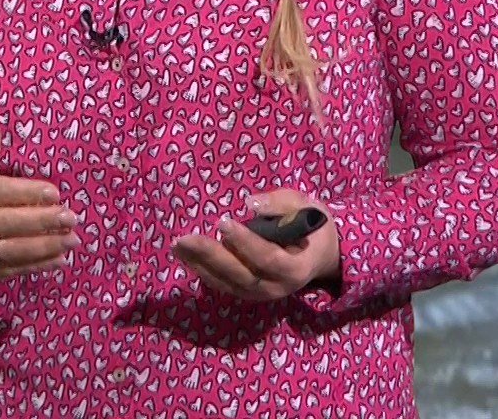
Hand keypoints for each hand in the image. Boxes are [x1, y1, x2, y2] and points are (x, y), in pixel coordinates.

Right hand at [0, 106, 80, 290]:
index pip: (6, 192)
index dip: (32, 194)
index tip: (55, 194)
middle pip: (15, 222)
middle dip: (46, 221)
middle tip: (72, 217)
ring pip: (18, 248)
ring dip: (49, 245)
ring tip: (73, 238)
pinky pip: (15, 268)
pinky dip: (40, 265)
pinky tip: (60, 258)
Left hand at [170, 188, 339, 301]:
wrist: (320, 254)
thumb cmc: (313, 225)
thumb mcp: (306, 207)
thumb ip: (281, 204)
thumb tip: (250, 203)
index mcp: (297, 268)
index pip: (269, 259)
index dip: (246, 243)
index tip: (223, 222)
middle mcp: (277, 287)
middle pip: (241, 275)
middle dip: (212, 256)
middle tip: (185, 238)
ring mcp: (260, 293)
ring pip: (227, 283)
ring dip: (199, 264)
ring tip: (178, 244)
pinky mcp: (246, 292)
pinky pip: (221, 284)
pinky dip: (201, 270)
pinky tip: (184, 254)